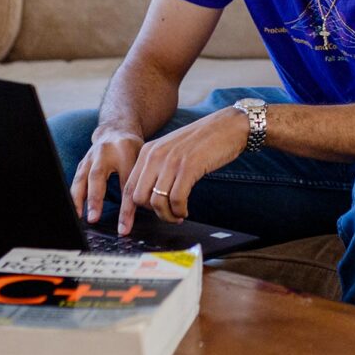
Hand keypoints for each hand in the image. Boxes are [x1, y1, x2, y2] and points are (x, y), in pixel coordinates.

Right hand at [70, 128, 142, 225]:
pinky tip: (76, 210)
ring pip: (82, 178)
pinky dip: (75, 196)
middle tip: (94, 219)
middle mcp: (104, 152)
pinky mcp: (82, 163)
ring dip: (79, 199)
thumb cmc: (132, 150)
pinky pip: (76, 180)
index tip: (124, 227)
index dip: (126, 208)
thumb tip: (143, 210)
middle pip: (98, 177)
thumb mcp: (142, 160)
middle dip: (95, 200)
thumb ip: (140, 181)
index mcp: (125, 151)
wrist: (116, 132)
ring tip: (80, 217)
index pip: (126, 183)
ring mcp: (90, 157)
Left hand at [116, 108, 248, 234]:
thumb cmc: (205, 140)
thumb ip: (159, 167)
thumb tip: (151, 196)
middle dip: (152, 213)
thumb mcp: (173, 150)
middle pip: (139, 198)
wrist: (229, 125)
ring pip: (156, 202)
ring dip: (167, 215)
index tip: (125, 228)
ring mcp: (172, 161)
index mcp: (149, 151)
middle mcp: (156, 155)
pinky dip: (180, 210)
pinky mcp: (189, 168)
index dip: (126, 211)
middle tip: (167, 215)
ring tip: (178, 214)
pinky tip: (185, 210)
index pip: (129, 187)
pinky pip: (176, 200)